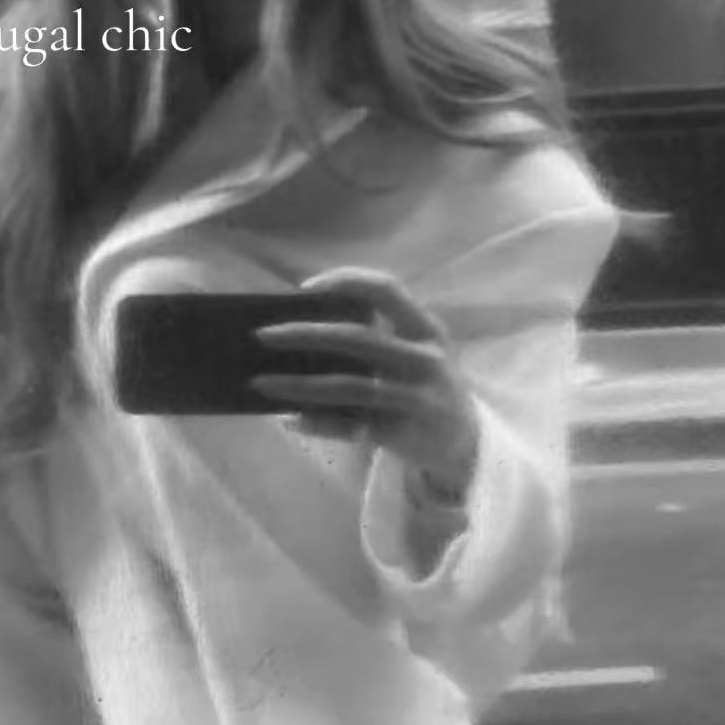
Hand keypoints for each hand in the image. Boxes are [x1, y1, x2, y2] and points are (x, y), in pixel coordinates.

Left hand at [251, 270, 479, 495]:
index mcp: (425, 329)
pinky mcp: (401, 433)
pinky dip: (317, 423)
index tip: (305, 288)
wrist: (465, 442)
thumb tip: (297, 331)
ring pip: (348, 387)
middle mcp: (423, 359)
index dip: (346, 282)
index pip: (387, 290)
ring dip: (299, 386)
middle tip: (262, 336)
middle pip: (358, 338)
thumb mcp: (416, 353)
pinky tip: (289, 419)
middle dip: (305, 334)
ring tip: (260, 384)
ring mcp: (414, 398)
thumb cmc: (424, 385)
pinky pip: (350, 426)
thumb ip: (376, 338)